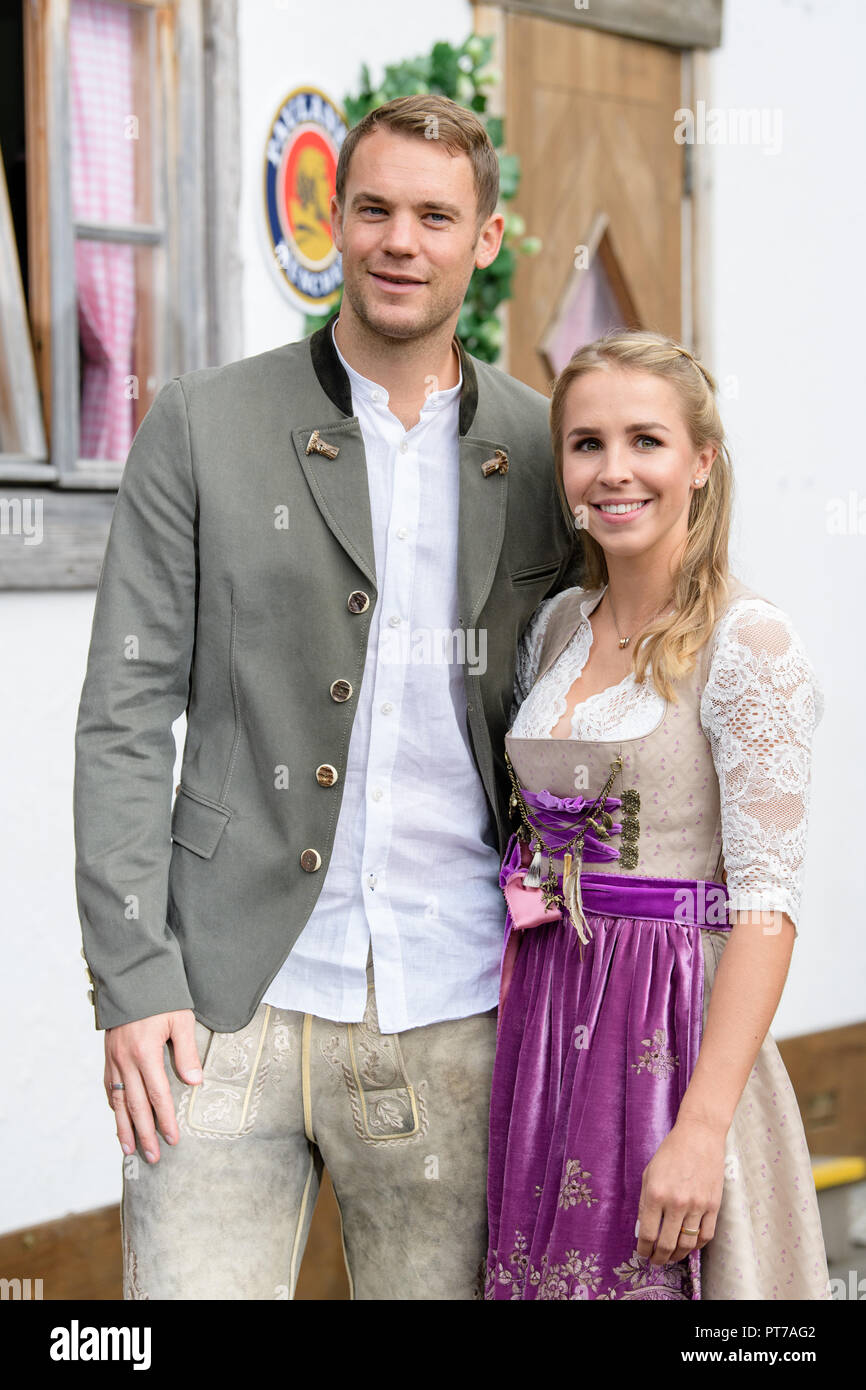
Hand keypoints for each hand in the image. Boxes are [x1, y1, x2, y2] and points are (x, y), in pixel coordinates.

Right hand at [104, 1009, 202, 1162]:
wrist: (132, 976)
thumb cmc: (162, 996)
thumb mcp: (181, 1019)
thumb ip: (187, 1052)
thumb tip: (195, 1082)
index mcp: (145, 1053)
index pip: (157, 1095)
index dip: (165, 1119)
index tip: (173, 1139)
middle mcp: (126, 1060)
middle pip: (135, 1105)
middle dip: (145, 1133)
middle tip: (154, 1156)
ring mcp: (114, 1058)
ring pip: (117, 1100)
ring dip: (124, 1126)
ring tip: (129, 1149)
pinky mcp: (108, 1054)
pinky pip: (108, 1085)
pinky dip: (112, 1104)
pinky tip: (117, 1117)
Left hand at [635, 1115, 725, 1264]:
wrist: (699, 1137)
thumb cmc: (670, 1153)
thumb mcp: (649, 1174)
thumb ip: (644, 1203)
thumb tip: (643, 1230)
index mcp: (656, 1194)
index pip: (647, 1233)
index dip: (643, 1249)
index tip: (642, 1253)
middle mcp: (676, 1202)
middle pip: (667, 1244)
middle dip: (659, 1257)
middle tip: (656, 1261)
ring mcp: (697, 1205)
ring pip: (687, 1244)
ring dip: (677, 1255)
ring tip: (671, 1257)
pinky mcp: (714, 1206)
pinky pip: (706, 1236)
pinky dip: (697, 1246)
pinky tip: (689, 1245)